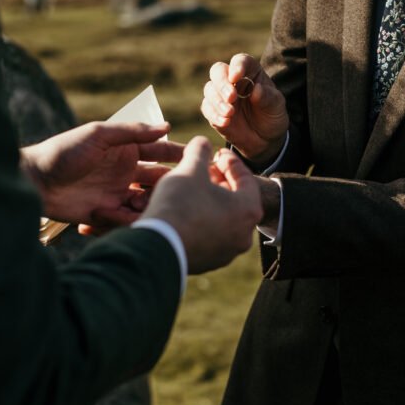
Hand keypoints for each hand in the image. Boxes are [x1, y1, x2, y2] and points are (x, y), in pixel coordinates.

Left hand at [20, 121, 183, 226]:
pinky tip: (137, 220)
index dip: (182, 155)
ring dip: (154, 204)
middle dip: (173, 185)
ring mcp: (117, 193)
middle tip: (186, 191)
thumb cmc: (63, 151)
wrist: (33, 181)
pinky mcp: (106, 214)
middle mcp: (126, 171)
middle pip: (160, 180)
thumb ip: (132, 131)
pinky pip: (129, 219)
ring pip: (148, 201)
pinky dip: (134, 220)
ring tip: (160, 208)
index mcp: (127, 149)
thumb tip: (166, 126)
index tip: (204, 159)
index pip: (161, 152)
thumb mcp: (98, 134)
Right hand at [144, 137, 262, 273]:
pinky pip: (210, 235)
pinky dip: (203, 220)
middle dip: (222, 181)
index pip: (245, 178)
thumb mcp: (190, 168)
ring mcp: (227, 252)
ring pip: (224, 219)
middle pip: (238, 200)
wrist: (156, 246)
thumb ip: (200, 150)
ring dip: (212, 201)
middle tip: (207, 169)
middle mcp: (244, 235)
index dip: (230, 161)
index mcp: (248, 210)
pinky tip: (186, 209)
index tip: (217, 153)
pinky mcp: (209, 262)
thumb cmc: (179, 204)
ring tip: (195, 188)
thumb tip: (202, 142)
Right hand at [201, 53, 288, 165]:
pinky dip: (214, 115)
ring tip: (230, 113)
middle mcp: (232, 80)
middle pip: (218, 71)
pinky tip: (225, 122)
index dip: (237, 66)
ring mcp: (221, 95)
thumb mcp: (276, 106)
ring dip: (217, 101)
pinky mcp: (214, 111)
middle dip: (222, 83)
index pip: (240, 61)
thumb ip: (268, 97)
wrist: (265, 138)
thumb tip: (256, 89)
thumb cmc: (272, 115)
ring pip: (209, 89)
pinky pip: (207, 108)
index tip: (236, 77)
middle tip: (231, 97)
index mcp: (250, 72)